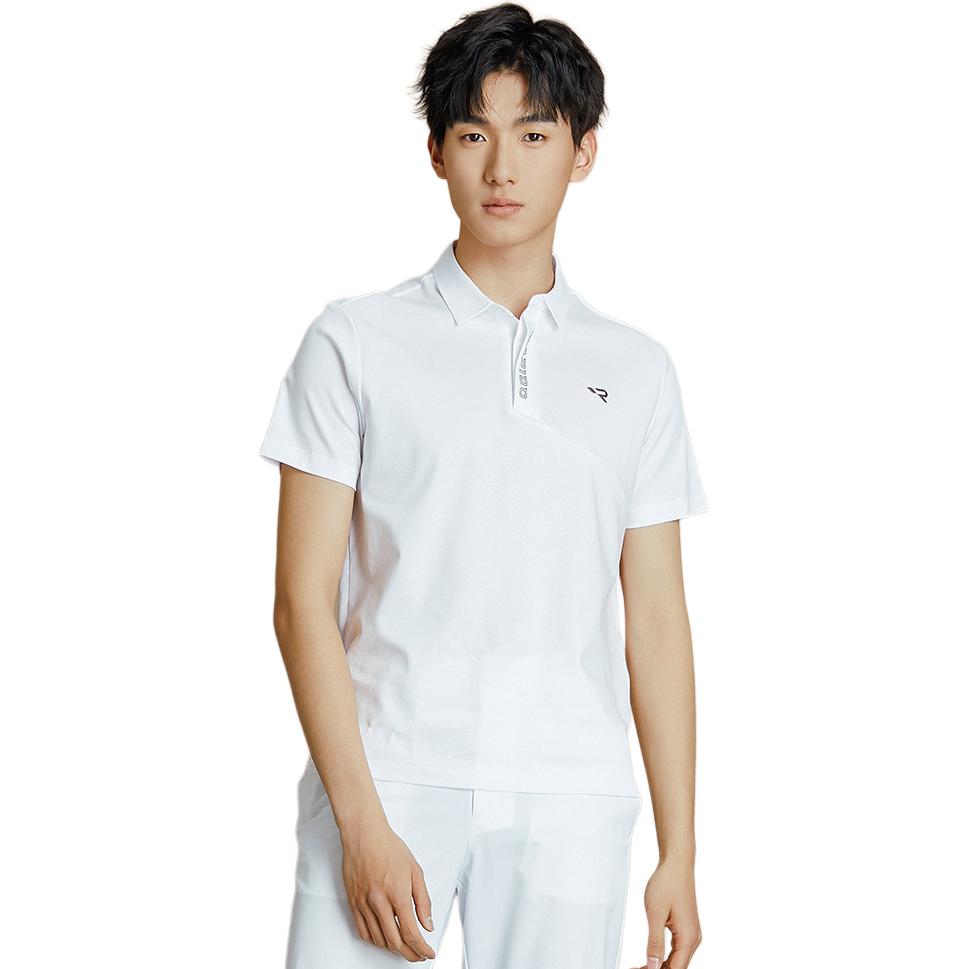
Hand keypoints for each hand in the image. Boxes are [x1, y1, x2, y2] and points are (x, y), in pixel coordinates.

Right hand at [340, 817, 436, 961]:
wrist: (364, 835)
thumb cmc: (390, 848)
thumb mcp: (415, 870)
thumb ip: (423, 900)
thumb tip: (427, 924)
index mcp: (398, 894)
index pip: (411, 933)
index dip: (421, 948)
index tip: (428, 953)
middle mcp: (379, 903)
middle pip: (395, 942)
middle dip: (410, 954)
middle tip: (418, 955)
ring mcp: (364, 904)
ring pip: (378, 940)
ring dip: (393, 948)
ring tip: (404, 947)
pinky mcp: (353, 903)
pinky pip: (363, 931)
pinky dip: (375, 941)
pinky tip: (384, 939)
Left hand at [633, 858, 701, 968]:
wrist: (677, 864)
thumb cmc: (667, 883)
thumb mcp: (655, 913)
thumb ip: (655, 943)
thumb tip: (653, 967)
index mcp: (688, 938)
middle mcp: (694, 939)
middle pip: (677, 967)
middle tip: (635, 968)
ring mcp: (692, 934)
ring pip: (678, 961)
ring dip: (661, 966)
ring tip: (640, 966)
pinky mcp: (687, 929)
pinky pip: (677, 950)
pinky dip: (665, 957)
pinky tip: (652, 958)